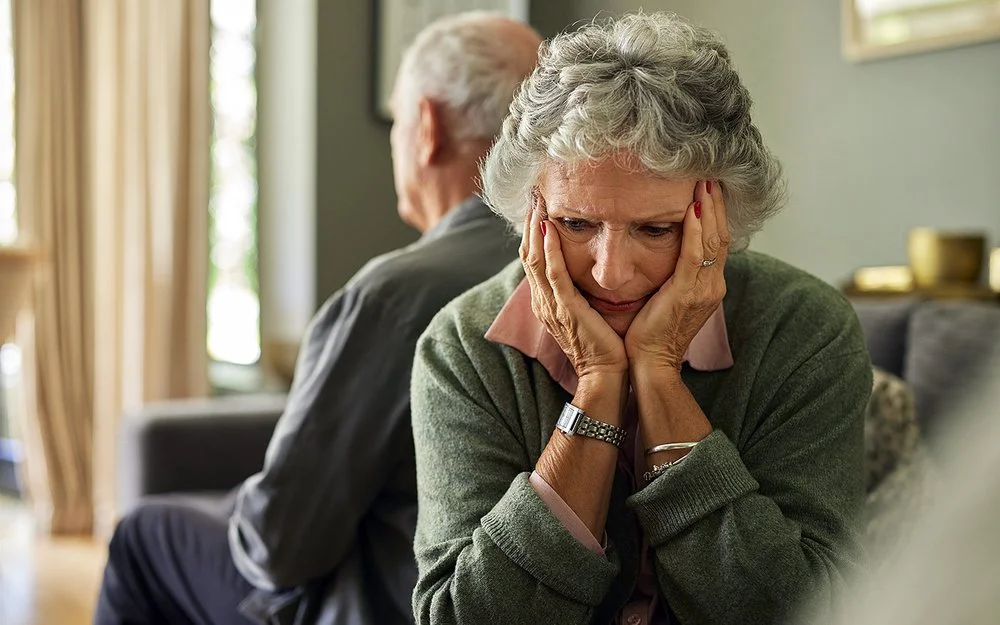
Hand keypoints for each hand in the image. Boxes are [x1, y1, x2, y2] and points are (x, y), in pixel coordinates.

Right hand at [521, 188, 627, 378]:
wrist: (607, 374)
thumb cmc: (604, 344)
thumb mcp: (587, 311)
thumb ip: (581, 289)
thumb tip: (589, 266)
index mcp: (547, 301)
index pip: (533, 258)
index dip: (532, 230)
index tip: (538, 203)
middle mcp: (543, 301)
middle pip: (527, 253)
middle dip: (529, 222)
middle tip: (533, 192)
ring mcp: (552, 305)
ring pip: (534, 260)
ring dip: (534, 228)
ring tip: (536, 201)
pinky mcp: (566, 310)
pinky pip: (553, 275)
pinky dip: (549, 251)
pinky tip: (548, 229)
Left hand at [624, 180, 728, 372]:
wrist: (650, 363)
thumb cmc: (651, 331)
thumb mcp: (667, 296)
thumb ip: (674, 273)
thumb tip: (665, 249)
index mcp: (708, 285)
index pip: (717, 241)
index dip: (715, 213)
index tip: (709, 188)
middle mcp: (713, 285)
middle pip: (720, 235)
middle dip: (716, 204)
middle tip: (710, 175)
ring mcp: (704, 290)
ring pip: (713, 241)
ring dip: (708, 209)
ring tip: (704, 182)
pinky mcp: (688, 294)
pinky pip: (695, 255)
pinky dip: (696, 230)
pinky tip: (692, 209)